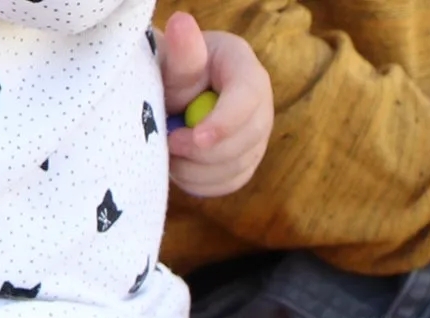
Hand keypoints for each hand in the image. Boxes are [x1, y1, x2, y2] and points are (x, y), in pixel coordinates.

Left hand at [161, 13, 273, 198]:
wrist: (171, 92)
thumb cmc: (170, 70)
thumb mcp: (173, 59)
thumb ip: (181, 51)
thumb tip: (183, 23)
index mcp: (245, 70)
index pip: (248, 100)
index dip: (225, 123)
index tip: (196, 138)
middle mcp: (261, 105)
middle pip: (248, 139)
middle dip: (206, 151)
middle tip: (168, 142)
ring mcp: (257, 137)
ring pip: (238, 166)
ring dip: (198, 168)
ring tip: (169, 150)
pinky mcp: (246, 161)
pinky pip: (230, 182)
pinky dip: (202, 181)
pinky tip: (181, 166)